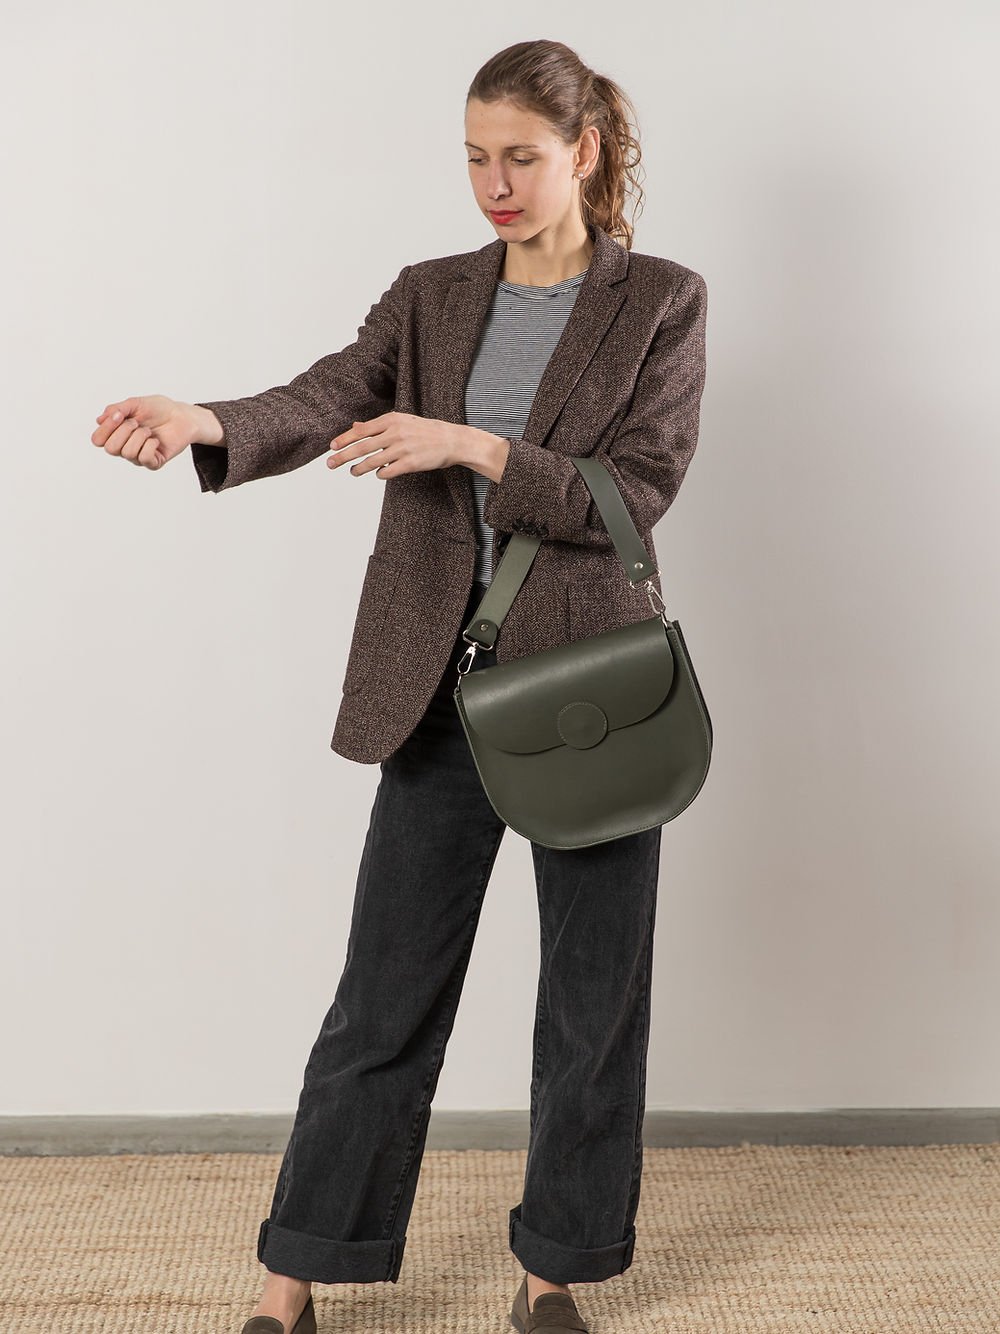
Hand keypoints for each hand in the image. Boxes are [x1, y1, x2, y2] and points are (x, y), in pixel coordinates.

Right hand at [91, 395, 208, 469]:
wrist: (181, 416)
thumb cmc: (158, 409)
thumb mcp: (135, 403)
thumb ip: (116, 409)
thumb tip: (100, 419)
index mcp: (116, 433)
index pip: (98, 440)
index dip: (106, 428)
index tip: (120, 415)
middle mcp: (124, 447)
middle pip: (110, 449)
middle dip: (124, 431)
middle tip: (136, 423)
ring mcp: (138, 456)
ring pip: (128, 452)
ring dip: (139, 436)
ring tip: (148, 431)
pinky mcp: (153, 463)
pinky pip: (144, 458)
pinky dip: (150, 445)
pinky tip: (156, 440)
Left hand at [327, 412, 461, 478]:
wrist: (452, 440)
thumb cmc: (424, 431)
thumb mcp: (401, 421)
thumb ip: (377, 425)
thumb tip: (355, 427)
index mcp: (391, 420)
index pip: (361, 430)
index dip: (344, 439)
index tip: (331, 447)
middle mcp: (395, 433)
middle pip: (362, 446)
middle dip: (343, 456)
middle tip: (330, 463)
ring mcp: (403, 449)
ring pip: (372, 461)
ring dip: (359, 468)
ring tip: (352, 471)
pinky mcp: (410, 463)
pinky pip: (387, 472)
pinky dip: (380, 474)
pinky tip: (379, 473)